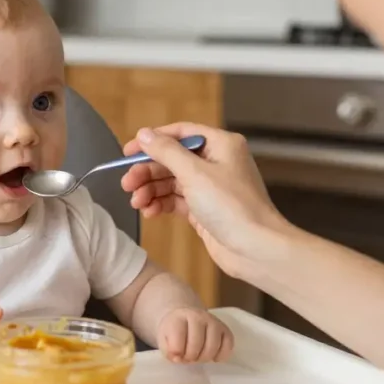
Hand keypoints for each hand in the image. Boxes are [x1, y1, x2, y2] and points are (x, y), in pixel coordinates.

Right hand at [120, 122, 290, 278]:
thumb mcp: (195, 174)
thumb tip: (144, 134)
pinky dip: (161, 204)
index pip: (180, 134)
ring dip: (151, 190)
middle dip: (148, 171)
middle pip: (172, 159)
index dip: (153, 141)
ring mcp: (211, 187)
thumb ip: (167, 152)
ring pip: (171, 182)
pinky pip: (176, 201)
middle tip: (127, 184)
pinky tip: (149, 212)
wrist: (256, 249)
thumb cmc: (233, 207)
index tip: (128, 152)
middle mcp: (217, 163)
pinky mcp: (205, 210)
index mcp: (221, 145)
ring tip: (137, 202)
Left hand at [157, 307, 233, 362]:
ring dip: (204, 358)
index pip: (178, 340)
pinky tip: (213, 357)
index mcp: (178, 317)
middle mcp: (198, 316)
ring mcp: (213, 321)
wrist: (185, 318)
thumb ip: (168, 350)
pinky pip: (228, 346)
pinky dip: (221, 355)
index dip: (176, 354)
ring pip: (213, 346)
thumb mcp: (164, 340)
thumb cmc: (173, 332)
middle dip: (190, 357)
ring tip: (198, 357)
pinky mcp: (225, 328)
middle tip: (187, 358)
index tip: (175, 356)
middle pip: (196, 344)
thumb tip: (178, 358)